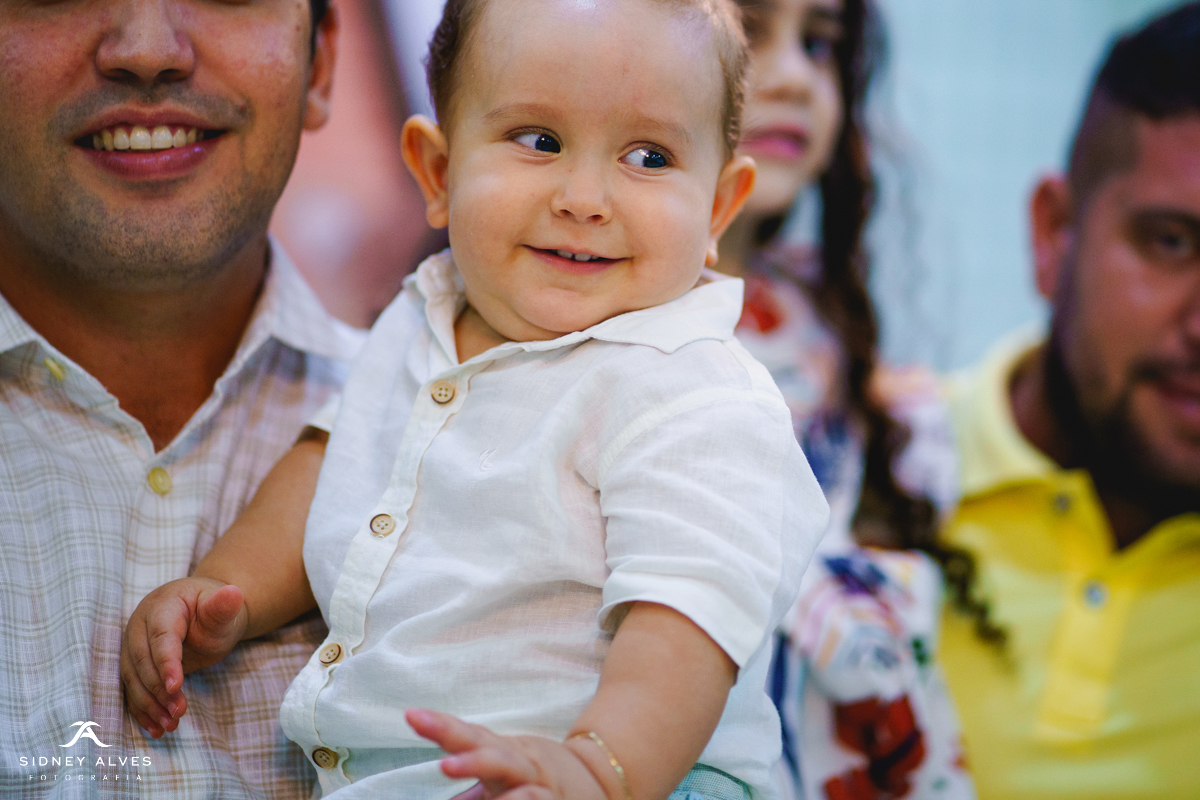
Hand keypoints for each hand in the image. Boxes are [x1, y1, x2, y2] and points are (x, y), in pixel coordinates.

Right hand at [120, 577, 247, 737]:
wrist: (205, 611)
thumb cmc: (214, 609)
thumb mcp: (223, 608)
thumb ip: (223, 606)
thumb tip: (233, 593)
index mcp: (162, 606)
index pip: (161, 636)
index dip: (166, 662)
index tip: (175, 686)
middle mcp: (140, 625)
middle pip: (143, 660)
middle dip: (159, 689)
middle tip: (179, 712)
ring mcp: (133, 645)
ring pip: (133, 678)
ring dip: (149, 704)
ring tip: (170, 725)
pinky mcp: (134, 664)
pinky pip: (132, 688)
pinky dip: (142, 709)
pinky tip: (156, 728)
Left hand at [406, 709, 610, 799]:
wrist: (599, 781)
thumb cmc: (541, 780)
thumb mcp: (504, 779)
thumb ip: (476, 787)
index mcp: (500, 751)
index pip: (467, 734)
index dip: (440, 725)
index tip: (411, 715)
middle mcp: (518, 759)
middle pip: (487, 747)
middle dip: (458, 743)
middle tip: (429, 739)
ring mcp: (538, 778)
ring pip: (512, 770)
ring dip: (480, 767)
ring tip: (448, 768)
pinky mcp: (555, 799)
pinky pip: (536, 799)